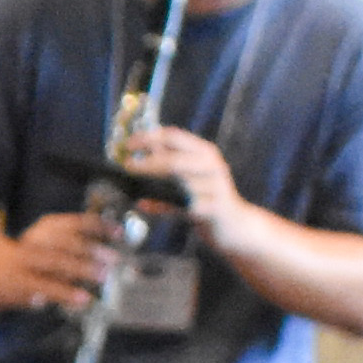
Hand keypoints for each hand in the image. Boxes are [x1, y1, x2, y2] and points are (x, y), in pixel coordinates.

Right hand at [4, 204, 117, 308]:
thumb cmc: (32, 256)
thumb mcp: (54, 243)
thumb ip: (76, 246)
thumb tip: (107, 254)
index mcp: (48, 226)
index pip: (76, 221)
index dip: (100, 226)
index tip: (119, 233)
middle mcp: (37, 239)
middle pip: (65, 241)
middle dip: (91, 251)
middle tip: (112, 261)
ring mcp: (26, 260)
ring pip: (54, 261)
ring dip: (79, 270)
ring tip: (99, 280)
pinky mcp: (20, 282)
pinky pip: (43, 287)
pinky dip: (61, 293)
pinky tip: (77, 299)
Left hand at [124, 122, 249, 235]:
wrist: (235, 226)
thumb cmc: (206, 199)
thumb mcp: (188, 177)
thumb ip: (166, 165)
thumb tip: (136, 154)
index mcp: (204, 152)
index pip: (173, 137)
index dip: (148, 138)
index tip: (127, 145)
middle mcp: (212, 166)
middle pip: (174, 161)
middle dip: (147, 164)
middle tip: (126, 166)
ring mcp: (215, 188)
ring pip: (179, 185)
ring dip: (153, 186)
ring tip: (132, 186)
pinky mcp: (215, 210)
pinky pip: (183, 209)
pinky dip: (160, 207)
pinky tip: (143, 205)